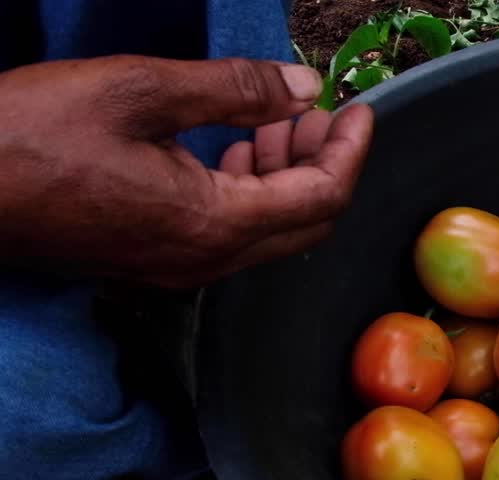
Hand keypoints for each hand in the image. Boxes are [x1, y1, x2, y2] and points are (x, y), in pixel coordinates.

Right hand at [0, 55, 374, 286]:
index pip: (321, 196)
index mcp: (214, 222)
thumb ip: (234, 90)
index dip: (350, 150)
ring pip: (266, 230)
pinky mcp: (149, 261)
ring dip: (283, 176)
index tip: (360, 110)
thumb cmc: (30, 134)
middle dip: (322, 163)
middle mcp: (204, 259)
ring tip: (271, 121)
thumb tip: (302, 87)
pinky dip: (246, 190)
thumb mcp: (139, 89)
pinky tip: (228, 147)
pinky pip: (226, 234)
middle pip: (304, 222)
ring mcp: (175, 268)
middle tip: (320, 113)